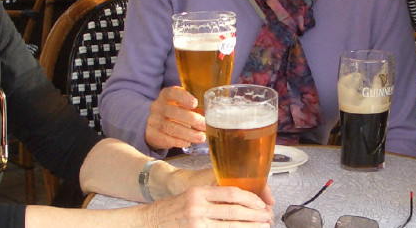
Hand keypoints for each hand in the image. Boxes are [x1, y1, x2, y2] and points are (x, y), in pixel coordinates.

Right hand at [141, 185, 273, 226]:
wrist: (148, 222)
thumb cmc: (172, 209)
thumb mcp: (192, 196)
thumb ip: (213, 197)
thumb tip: (241, 202)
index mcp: (199, 192)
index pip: (231, 193)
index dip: (250, 199)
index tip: (261, 203)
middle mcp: (197, 206)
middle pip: (234, 210)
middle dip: (255, 215)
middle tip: (267, 217)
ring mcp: (196, 222)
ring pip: (230, 226)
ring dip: (249, 227)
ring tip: (262, 227)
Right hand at [145, 87, 205, 151]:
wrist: (155, 126)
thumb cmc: (175, 113)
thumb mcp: (181, 106)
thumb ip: (194, 108)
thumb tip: (212, 115)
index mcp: (166, 95)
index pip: (172, 93)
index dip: (184, 98)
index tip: (195, 104)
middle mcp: (157, 106)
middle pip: (173, 112)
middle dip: (191, 119)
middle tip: (204, 125)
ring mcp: (153, 121)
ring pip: (170, 127)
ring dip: (188, 133)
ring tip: (201, 137)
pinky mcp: (151, 134)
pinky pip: (165, 138)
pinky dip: (178, 141)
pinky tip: (188, 143)